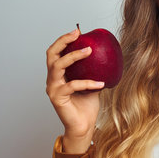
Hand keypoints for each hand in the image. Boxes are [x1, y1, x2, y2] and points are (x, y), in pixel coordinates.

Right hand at [46, 29, 104, 150]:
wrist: (83, 126)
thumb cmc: (87, 105)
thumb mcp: (92, 83)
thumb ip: (94, 70)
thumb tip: (107, 56)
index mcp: (58, 74)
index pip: (56, 52)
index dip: (64, 40)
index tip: (78, 31)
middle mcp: (52, 79)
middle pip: (51, 54)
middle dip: (63, 41)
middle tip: (77, 35)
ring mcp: (53, 88)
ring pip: (58, 66)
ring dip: (74, 56)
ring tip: (89, 51)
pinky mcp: (58, 98)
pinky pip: (73, 85)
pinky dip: (88, 82)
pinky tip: (101, 83)